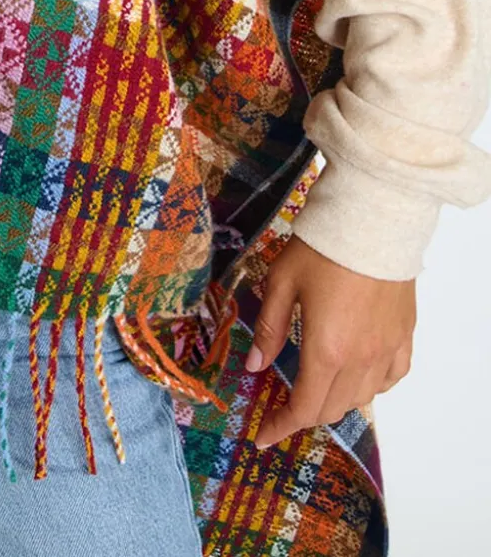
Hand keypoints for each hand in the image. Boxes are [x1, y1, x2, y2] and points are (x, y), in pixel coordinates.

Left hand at [248, 235, 414, 449]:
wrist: (372, 222)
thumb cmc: (321, 249)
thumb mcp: (281, 283)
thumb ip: (270, 330)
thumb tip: (254, 366)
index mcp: (326, 350)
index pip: (304, 407)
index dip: (281, 426)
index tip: (263, 435)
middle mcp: (361, 359)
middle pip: (332, 408)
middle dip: (304, 414)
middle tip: (281, 407)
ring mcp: (387, 350)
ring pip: (362, 398)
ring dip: (335, 401)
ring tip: (313, 390)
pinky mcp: (404, 336)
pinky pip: (391, 378)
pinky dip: (372, 387)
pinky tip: (356, 376)